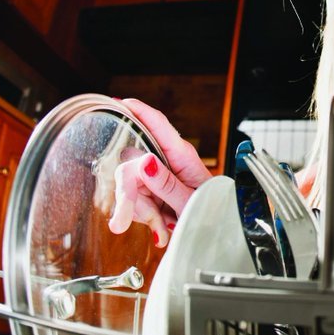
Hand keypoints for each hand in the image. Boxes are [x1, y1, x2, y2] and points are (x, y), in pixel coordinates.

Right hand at [110, 99, 211, 245]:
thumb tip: (144, 161)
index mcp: (182, 155)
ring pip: (127, 186)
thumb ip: (167, 184)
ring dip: (141, 212)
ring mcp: (155, 177)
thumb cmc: (211, 212)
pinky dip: (144, 218)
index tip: (120, 102)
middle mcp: (166, 161)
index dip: (139, 111)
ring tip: (161, 230)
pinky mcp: (149, 192)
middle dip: (127, 194)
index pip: (159, 125)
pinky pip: (132, 201)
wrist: (213, 232)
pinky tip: (160, 231)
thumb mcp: (191, 202)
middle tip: (121, 223)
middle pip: (131, 163)